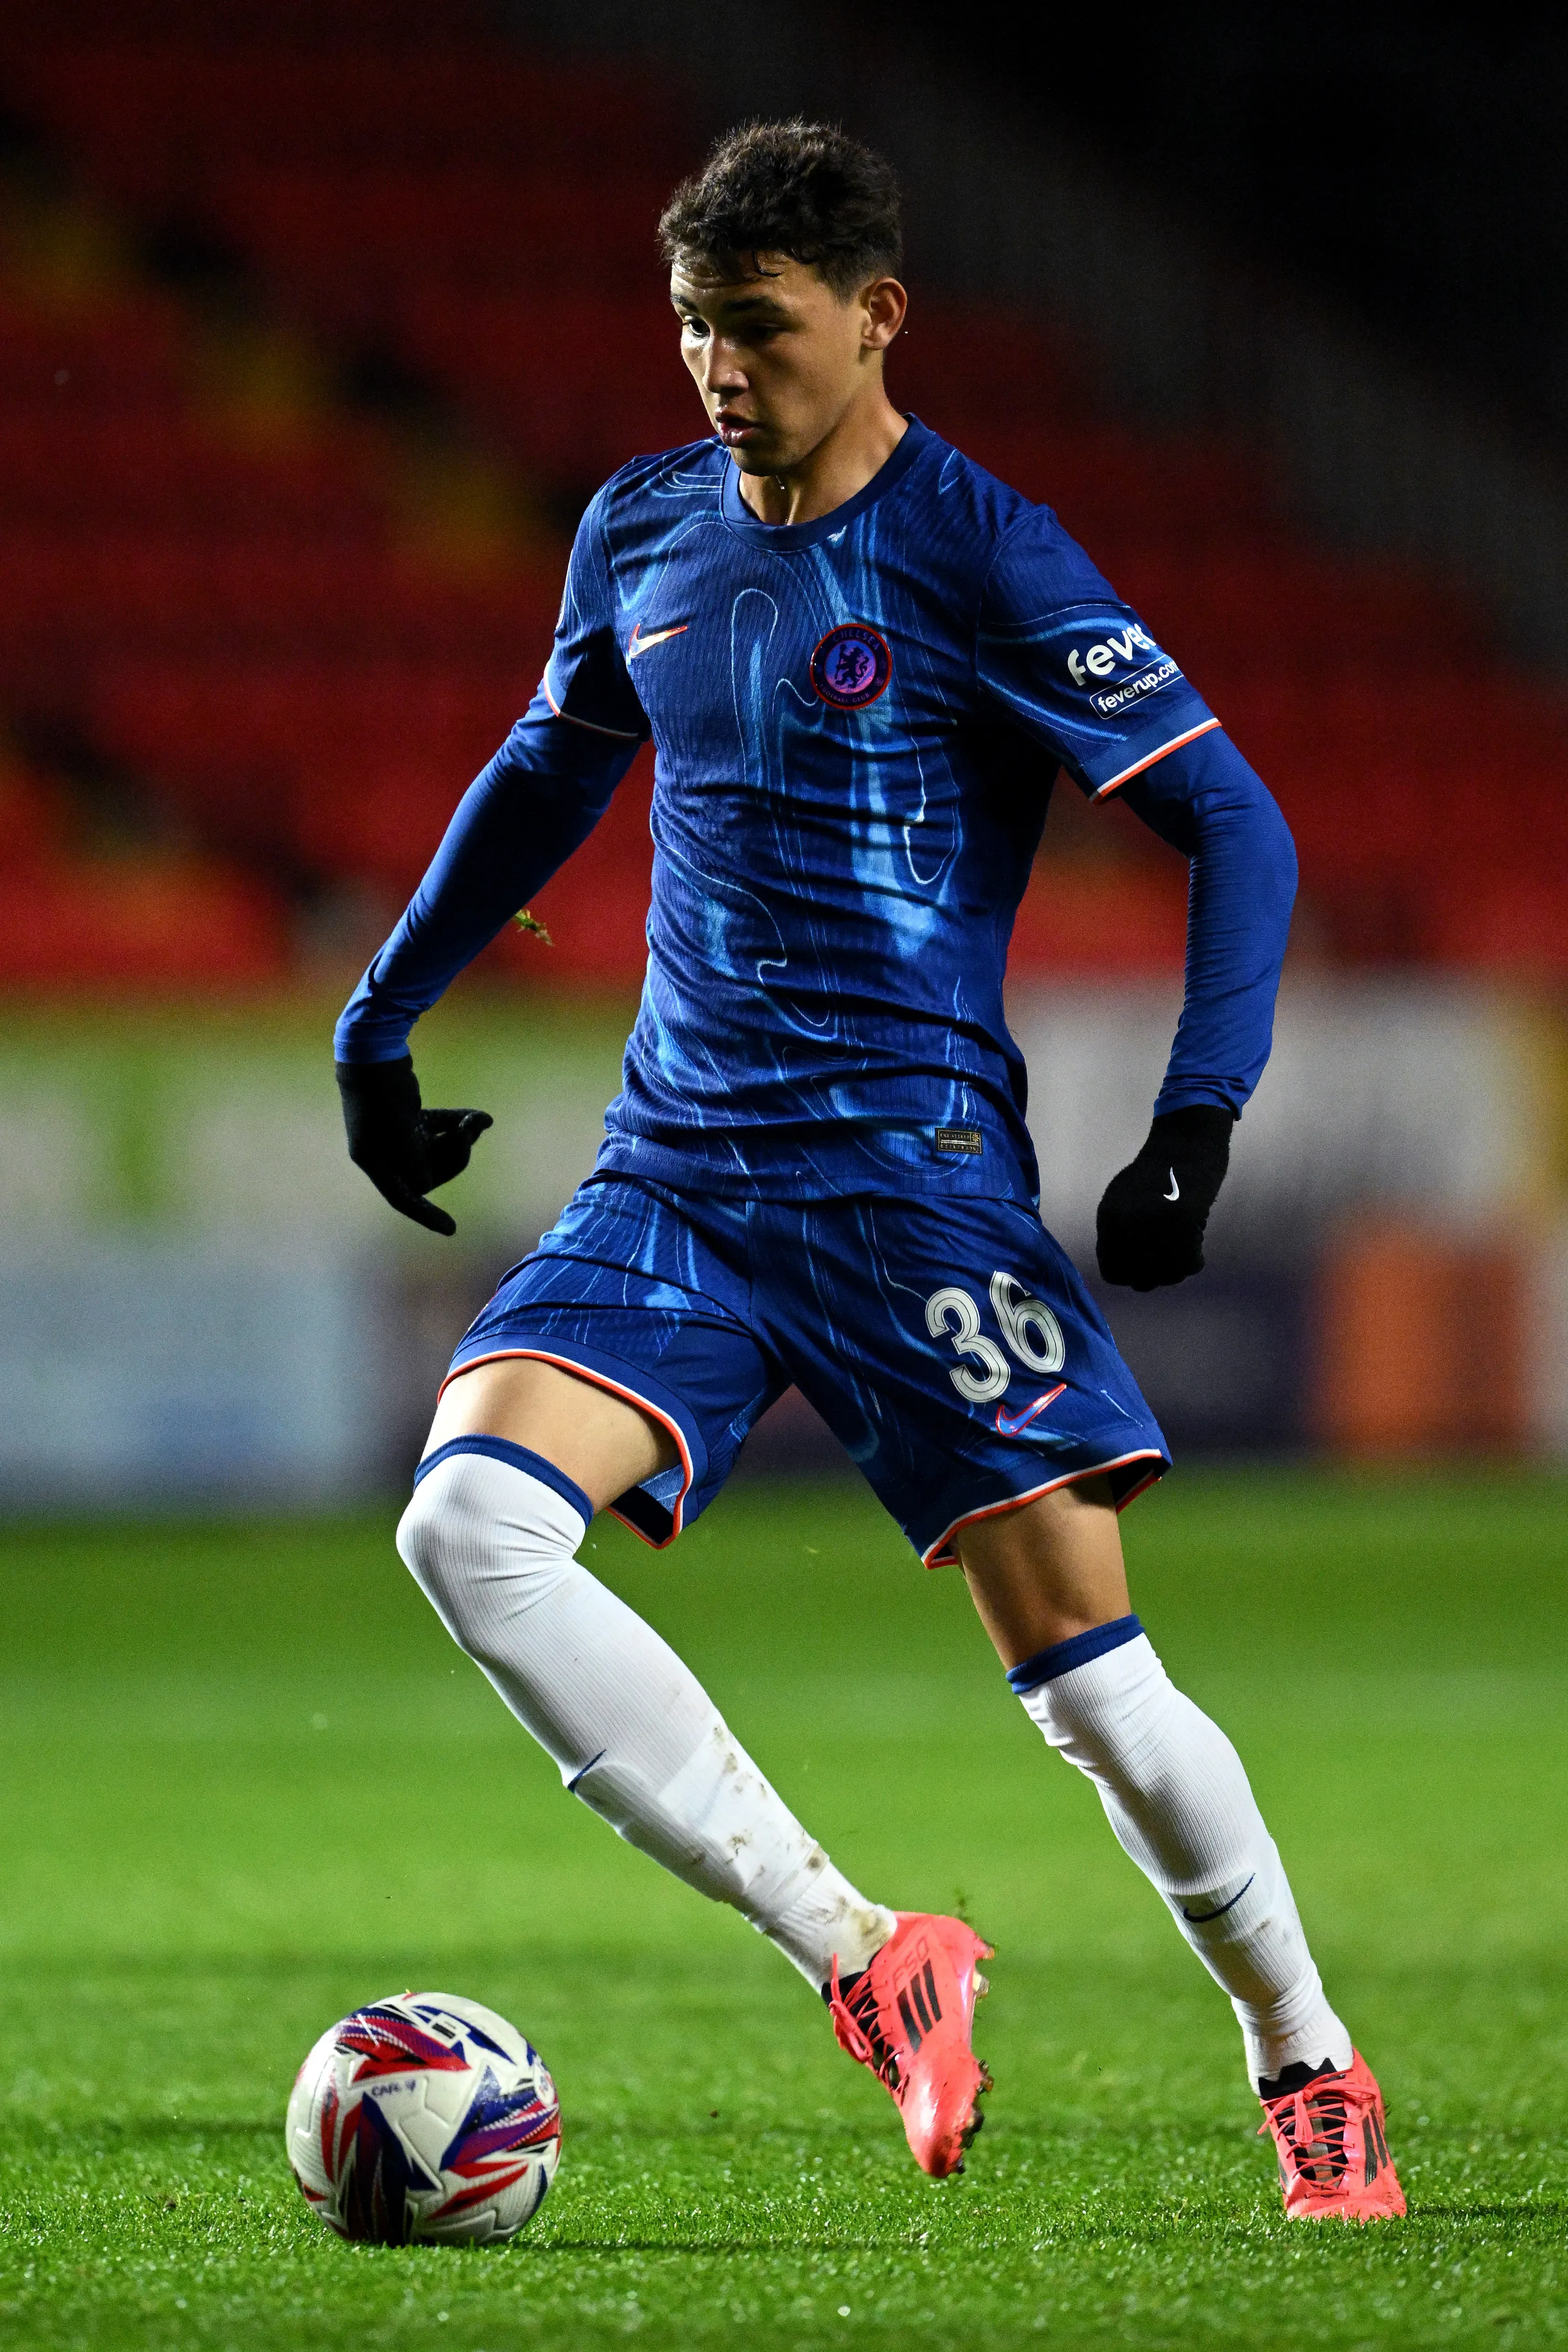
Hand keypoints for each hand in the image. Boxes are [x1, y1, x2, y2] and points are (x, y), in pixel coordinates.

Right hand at [336, 1056, 492, 1236]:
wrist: (373, 1051)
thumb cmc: (382, 1094)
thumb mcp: (399, 1132)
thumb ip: (413, 1163)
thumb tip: (423, 1186)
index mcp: (374, 1161)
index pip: (403, 1198)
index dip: (426, 1215)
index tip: (451, 1229)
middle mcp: (384, 1152)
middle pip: (428, 1171)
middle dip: (454, 1156)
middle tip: (468, 1135)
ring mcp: (397, 1133)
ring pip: (437, 1149)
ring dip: (461, 1137)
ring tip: (476, 1120)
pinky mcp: (409, 1116)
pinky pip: (439, 1128)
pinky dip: (459, 1123)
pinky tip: (482, 1117)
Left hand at [1095, 1106, 1234, 1290]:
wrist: (1185, 1145)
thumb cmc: (1156, 1173)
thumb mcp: (1121, 1201)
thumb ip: (1118, 1234)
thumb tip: (1125, 1269)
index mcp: (1109, 1220)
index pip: (1112, 1273)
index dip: (1130, 1273)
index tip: (1145, 1263)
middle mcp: (1126, 1228)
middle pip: (1141, 1280)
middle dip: (1156, 1273)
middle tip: (1169, 1255)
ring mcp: (1153, 1228)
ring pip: (1168, 1276)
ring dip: (1177, 1265)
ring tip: (1183, 1241)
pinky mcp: (1183, 1225)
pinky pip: (1190, 1265)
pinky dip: (1196, 1257)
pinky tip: (1195, 1237)